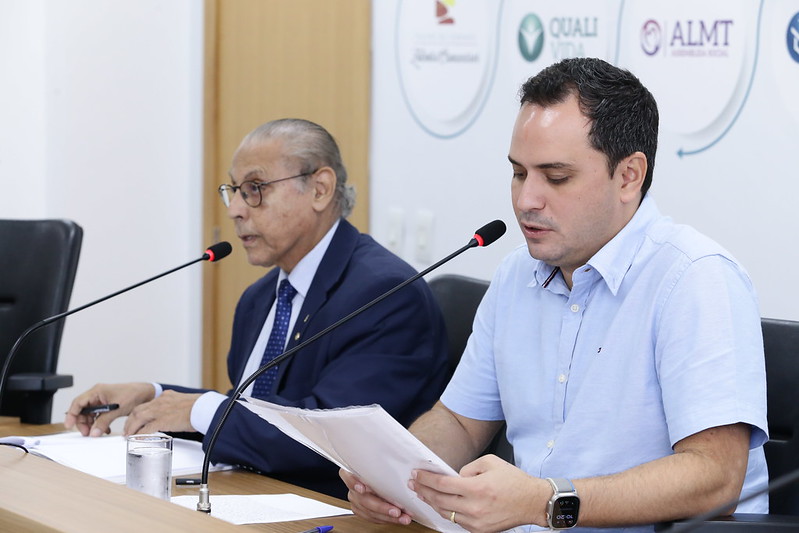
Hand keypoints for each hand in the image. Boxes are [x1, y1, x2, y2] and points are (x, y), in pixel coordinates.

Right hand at [64, 382, 154, 436]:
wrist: (146, 393)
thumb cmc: (133, 394)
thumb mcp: (117, 409)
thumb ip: (104, 421)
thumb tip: (93, 433)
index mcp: (97, 391)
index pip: (78, 402)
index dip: (72, 414)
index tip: (69, 426)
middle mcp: (97, 395)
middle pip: (83, 410)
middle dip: (83, 423)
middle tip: (88, 434)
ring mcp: (102, 400)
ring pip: (90, 415)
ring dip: (92, 425)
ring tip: (98, 433)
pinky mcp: (107, 406)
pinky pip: (98, 416)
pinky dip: (100, 424)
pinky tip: (106, 430)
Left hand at [123, 389, 200, 434]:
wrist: (204, 408)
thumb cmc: (200, 407)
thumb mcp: (184, 402)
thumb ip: (176, 406)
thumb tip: (176, 415)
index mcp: (166, 396)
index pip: (147, 404)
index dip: (139, 413)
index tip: (136, 420)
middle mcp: (160, 401)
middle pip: (138, 410)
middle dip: (130, 421)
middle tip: (127, 430)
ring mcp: (160, 410)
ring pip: (138, 418)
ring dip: (131, 428)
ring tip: (128, 436)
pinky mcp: (162, 421)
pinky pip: (145, 429)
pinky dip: (139, 434)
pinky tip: (136, 439)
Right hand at [340, 468, 413, 525]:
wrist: (374, 474)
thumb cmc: (377, 467)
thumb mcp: (377, 462)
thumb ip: (379, 464)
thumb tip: (392, 458)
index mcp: (352, 472)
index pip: (349, 477)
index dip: (354, 483)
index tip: (362, 488)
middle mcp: (352, 487)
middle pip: (363, 499)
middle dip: (382, 507)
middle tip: (396, 510)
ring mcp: (355, 499)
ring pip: (369, 512)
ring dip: (387, 516)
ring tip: (402, 517)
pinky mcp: (360, 509)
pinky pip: (371, 518)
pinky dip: (385, 519)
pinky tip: (396, 518)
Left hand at [410, 455, 548, 532]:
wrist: (532, 502)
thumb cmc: (514, 481)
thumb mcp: (490, 462)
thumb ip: (469, 468)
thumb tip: (455, 476)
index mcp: (477, 488)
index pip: (442, 484)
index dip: (426, 479)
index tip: (417, 474)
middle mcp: (474, 507)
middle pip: (439, 500)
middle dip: (423, 491)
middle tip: (414, 483)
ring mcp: (476, 522)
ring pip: (446, 513)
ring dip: (432, 503)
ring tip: (423, 494)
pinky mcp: (480, 530)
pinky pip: (457, 521)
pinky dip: (447, 512)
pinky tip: (441, 505)